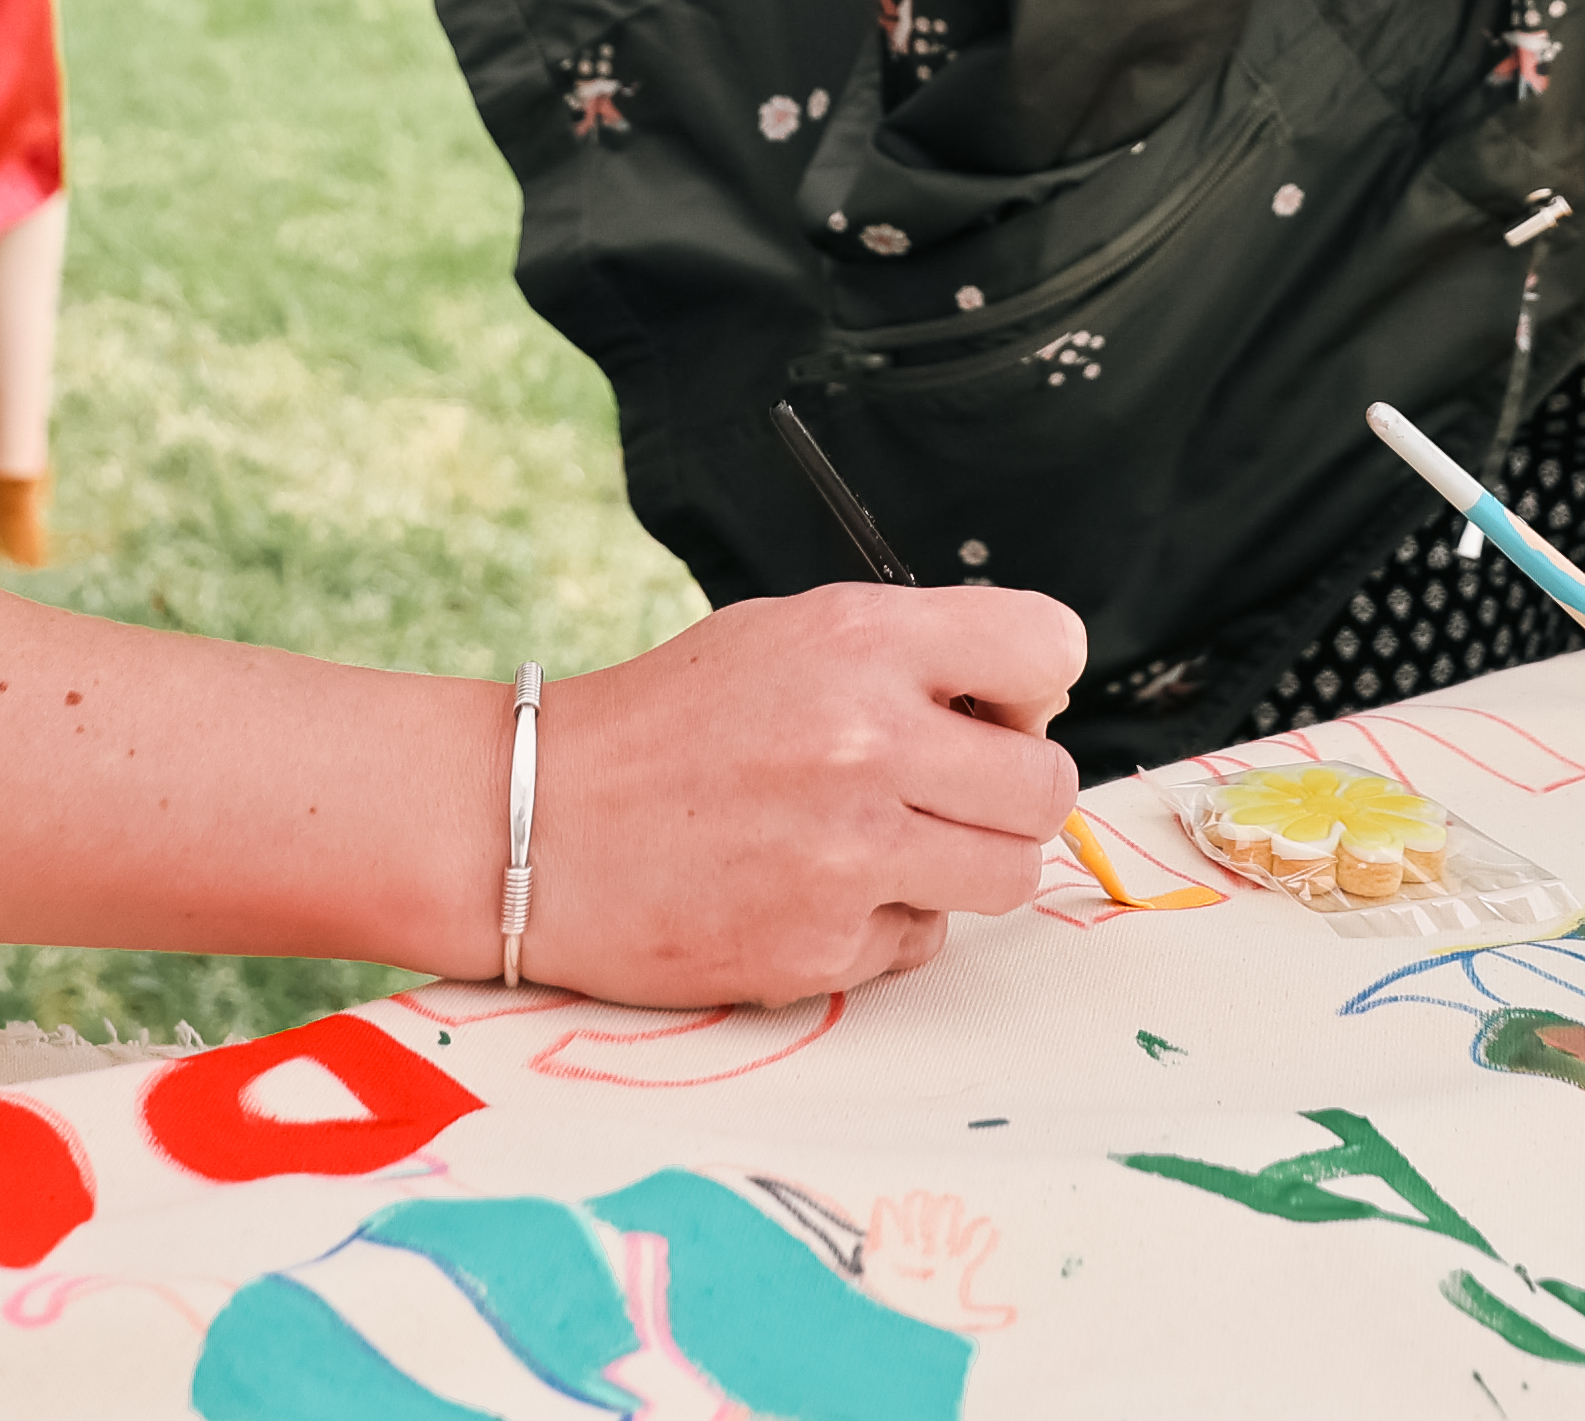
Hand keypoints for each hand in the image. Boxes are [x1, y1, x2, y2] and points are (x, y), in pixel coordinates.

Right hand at [512, 584, 1080, 1007]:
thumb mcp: (787, 637)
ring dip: (966, 865)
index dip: (1031, 686)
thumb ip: (906, 658)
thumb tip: (1016, 710)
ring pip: (1009, 875)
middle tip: (950, 792)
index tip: (990, 709)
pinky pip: (922, 942)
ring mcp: (850, 854)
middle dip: (1013, 792)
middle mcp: (869, 743)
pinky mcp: (821, 947)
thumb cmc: (666, 724)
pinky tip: (811, 890)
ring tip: (888, 843)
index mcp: (863, 641)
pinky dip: (883, 924)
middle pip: (1049, 786)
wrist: (535, 822)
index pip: (1048, 647)